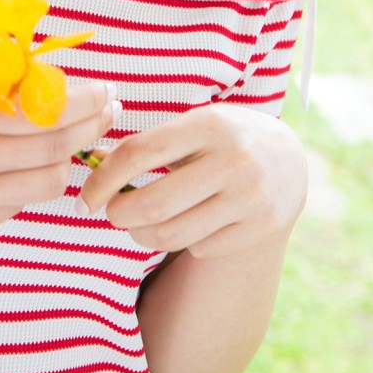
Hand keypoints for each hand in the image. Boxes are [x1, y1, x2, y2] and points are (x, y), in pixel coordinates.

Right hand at [0, 65, 115, 245]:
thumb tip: (27, 50)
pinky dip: (29, 181)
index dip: (85, 97)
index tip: (105, 89)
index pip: (44, 104)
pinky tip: (22, 164)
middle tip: (112, 111)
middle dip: (94, 125)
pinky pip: (18, 203)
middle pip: (57, 143)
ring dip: (66, 157)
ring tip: (68, 140)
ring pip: (48, 179)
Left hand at [77, 103, 307, 258]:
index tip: (84, 198)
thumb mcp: (191, 126)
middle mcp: (233, 160)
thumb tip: (91, 163)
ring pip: (173, 234)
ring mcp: (251, 197)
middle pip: (153, 204)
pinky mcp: (262, 227)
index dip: (102, 179)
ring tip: (138, 224)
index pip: (139, 153)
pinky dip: (182, 241)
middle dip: (118, 215)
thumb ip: (146, 145)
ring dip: (141, 235)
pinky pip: (199, 247)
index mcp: (208, 124)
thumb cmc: (223, 138)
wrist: (288, 157)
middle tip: (111, 214)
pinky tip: (190, 222)